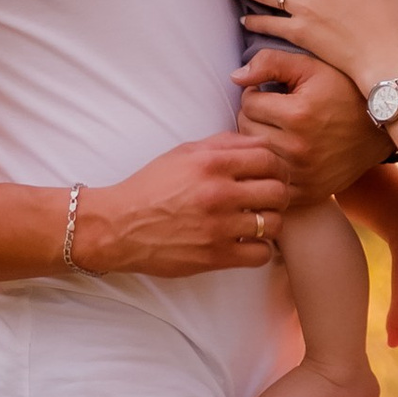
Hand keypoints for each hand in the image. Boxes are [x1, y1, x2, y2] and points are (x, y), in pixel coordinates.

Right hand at [73, 132, 287, 277]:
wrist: (118, 226)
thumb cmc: (151, 188)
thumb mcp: (182, 153)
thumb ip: (222, 144)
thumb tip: (258, 141)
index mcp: (211, 163)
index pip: (269, 157)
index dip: (277, 165)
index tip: (272, 173)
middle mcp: (218, 193)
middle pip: (278, 190)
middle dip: (278, 193)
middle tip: (268, 199)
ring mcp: (219, 227)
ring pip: (274, 223)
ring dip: (270, 222)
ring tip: (257, 221)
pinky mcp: (215, 256)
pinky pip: (261, 254)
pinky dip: (259, 249)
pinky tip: (246, 243)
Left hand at [235, 47, 389, 200]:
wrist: (382, 129)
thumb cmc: (344, 91)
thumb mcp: (312, 66)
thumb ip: (270, 62)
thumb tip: (235, 77)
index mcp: (298, 115)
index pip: (248, 102)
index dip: (257, 92)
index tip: (272, 92)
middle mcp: (298, 148)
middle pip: (246, 129)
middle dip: (255, 116)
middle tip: (273, 110)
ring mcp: (302, 174)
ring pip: (254, 154)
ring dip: (259, 139)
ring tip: (276, 128)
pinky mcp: (307, 192)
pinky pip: (269, 179)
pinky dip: (270, 166)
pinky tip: (283, 151)